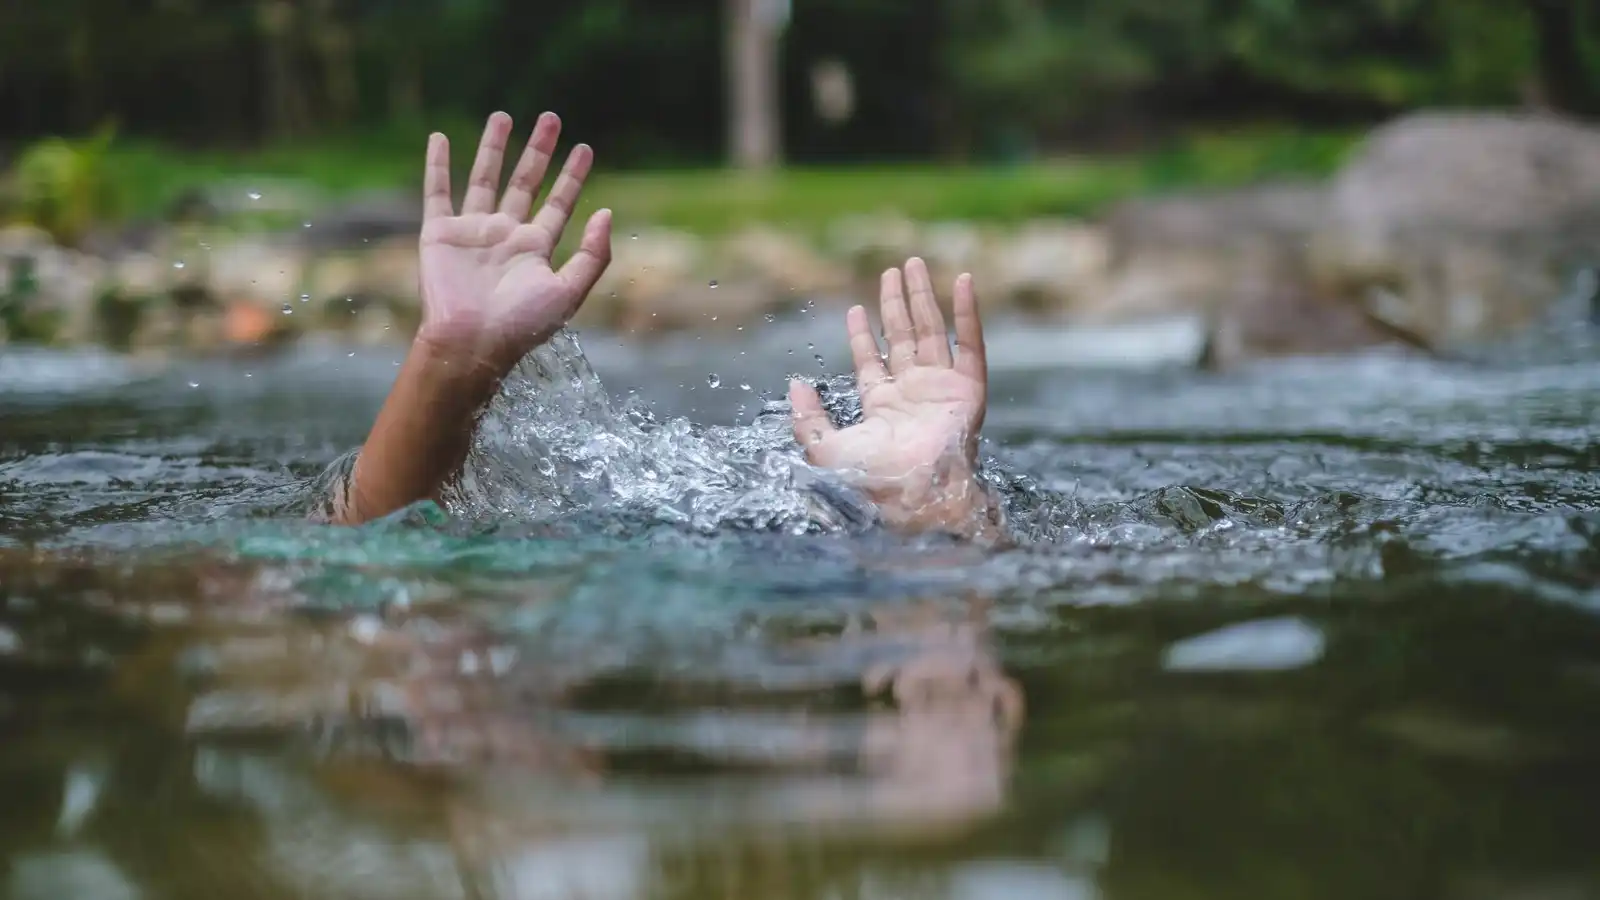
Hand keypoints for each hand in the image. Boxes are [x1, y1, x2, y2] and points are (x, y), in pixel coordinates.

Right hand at [416, 111, 611, 370]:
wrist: (470, 343)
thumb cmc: (521, 326)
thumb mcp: (569, 292)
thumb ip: (593, 255)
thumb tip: (607, 211)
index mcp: (535, 249)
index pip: (558, 204)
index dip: (572, 177)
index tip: (584, 148)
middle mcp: (505, 236)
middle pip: (525, 183)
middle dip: (538, 151)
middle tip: (551, 117)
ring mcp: (472, 233)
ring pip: (485, 179)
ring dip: (494, 148)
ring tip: (503, 116)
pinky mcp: (440, 234)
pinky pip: (437, 192)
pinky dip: (438, 165)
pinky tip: (439, 138)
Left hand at [790, 258, 998, 536]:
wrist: (914, 493)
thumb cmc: (870, 479)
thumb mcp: (824, 448)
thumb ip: (806, 417)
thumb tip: (796, 384)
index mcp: (882, 408)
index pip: (872, 361)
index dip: (862, 334)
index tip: (854, 308)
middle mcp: (913, 393)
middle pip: (903, 337)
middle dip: (896, 304)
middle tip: (892, 271)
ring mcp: (941, 388)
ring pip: (932, 331)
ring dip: (924, 297)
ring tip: (912, 265)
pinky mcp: (967, 388)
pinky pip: (969, 343)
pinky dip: (967, 312)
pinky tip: (961, 282)